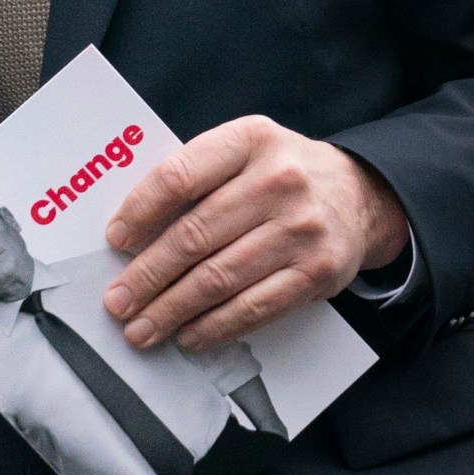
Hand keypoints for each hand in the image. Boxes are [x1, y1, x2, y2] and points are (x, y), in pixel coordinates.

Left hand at [103, 115, 408, 351]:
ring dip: (172, 309)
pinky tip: (188, 334)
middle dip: (147, 276)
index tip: (115, 241)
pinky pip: (254, 307)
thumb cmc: (283, 174)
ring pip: (219, 278)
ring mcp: (301, 228)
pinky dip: (214, 326)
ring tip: (142, 327)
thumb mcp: (245, 151)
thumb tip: (133, 234)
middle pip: (195, 236)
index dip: (140, 212)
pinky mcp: (317, 272)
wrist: (358, 195)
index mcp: (251, 140)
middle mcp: (279, 181)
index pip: (180, 177)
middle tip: (117, 302)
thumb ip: (196, 177)